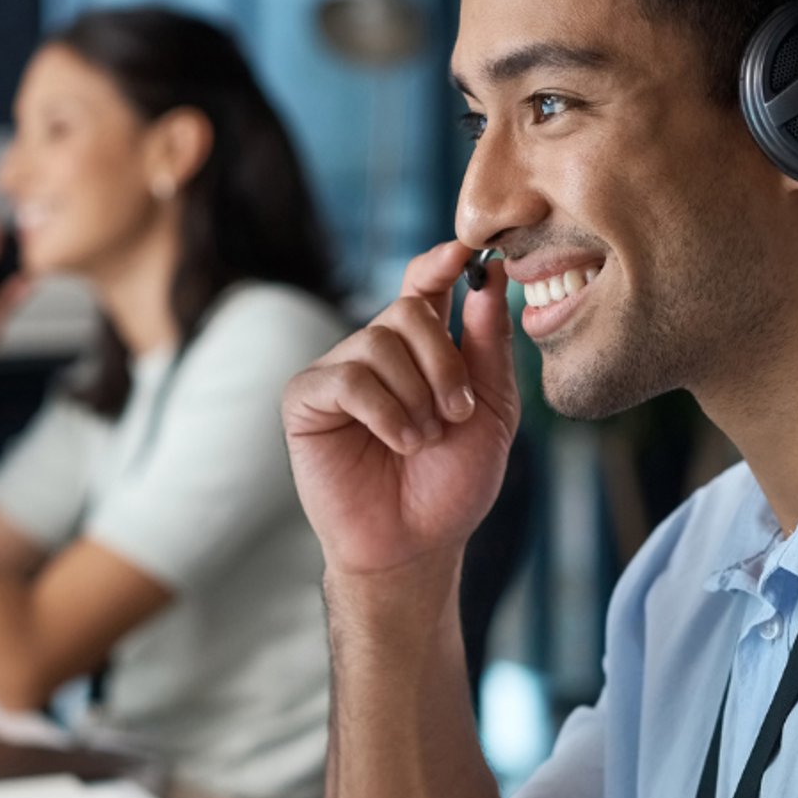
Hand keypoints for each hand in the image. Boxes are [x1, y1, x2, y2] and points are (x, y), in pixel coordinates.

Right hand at [282, 241, 517, 577]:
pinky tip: (398, 442)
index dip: (442, 262)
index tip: (466, 252)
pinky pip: (348, 378)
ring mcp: (338, 371)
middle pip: (409, 309)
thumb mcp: (491, 411)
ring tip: (423, 441)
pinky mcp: (306, 398)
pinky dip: (385, 411)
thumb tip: (489, 276)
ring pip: (380, 342)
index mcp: (421, 349)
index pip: (425, 284)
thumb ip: (489, 346)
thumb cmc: (452, 484)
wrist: (415, 544)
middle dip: (444, 362)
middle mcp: (376, 351)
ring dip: (417, 397)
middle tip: (458, 413)